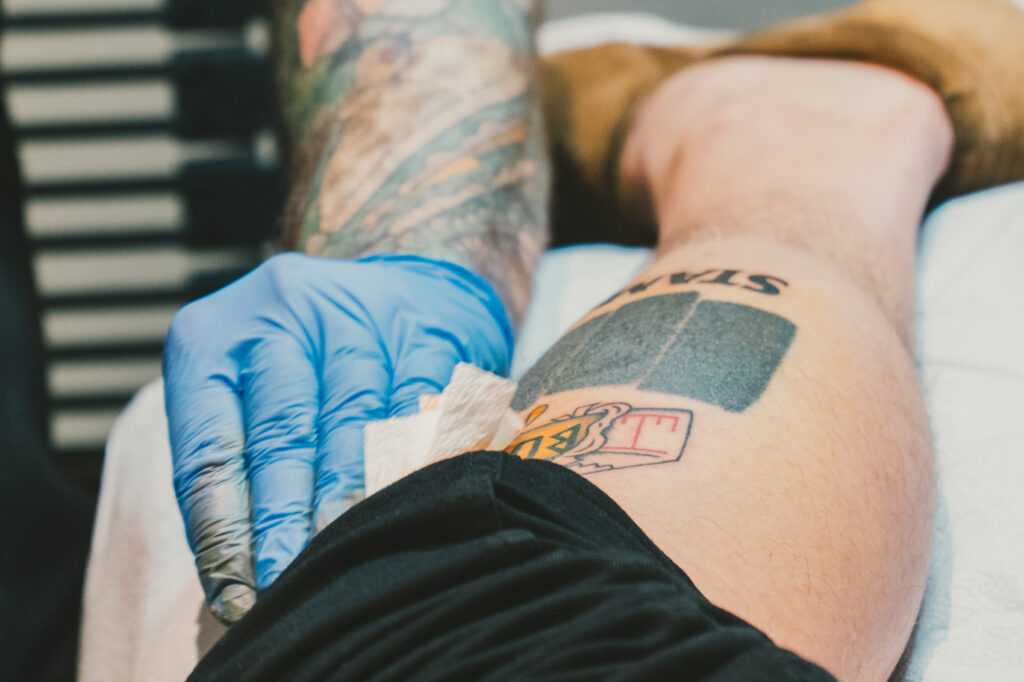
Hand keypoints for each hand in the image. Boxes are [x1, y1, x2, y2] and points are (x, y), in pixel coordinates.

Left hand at [163, 253, 511, 622]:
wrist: (406, 285)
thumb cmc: (310, 364)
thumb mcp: (247, 394)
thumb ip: (239, 465)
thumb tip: (240, 573)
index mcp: (212, 335)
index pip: (209, 446)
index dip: (224, 526)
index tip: (237, 591)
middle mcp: (280, 311)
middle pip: (283, 432)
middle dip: (284, 521)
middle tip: (286, 583)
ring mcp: (358, 312)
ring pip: (355, 422)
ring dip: (350, 500)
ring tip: (345, 557)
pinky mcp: (426, 329)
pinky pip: (421, 408)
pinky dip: (414, 462)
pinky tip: (408, 505)